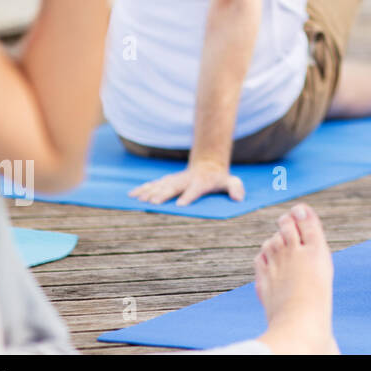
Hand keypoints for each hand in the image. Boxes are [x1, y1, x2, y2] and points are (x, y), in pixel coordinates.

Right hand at [129, 163, 244, 205]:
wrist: (208, 165)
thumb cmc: (219, 179)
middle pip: (173, 187)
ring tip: (138, 199)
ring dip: (149, 192)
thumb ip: (236, 188)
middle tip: (153, 203)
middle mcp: (185, 180)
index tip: (181, 205)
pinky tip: (132, 195)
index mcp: (200, 183)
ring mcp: (175, 180)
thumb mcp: (231, 181)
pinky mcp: (167, 180)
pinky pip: (153, 184)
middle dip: (163, 194)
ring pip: (160, 185)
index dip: (189, 196)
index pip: (195, 190)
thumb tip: (238, 198)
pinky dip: (143, 189)